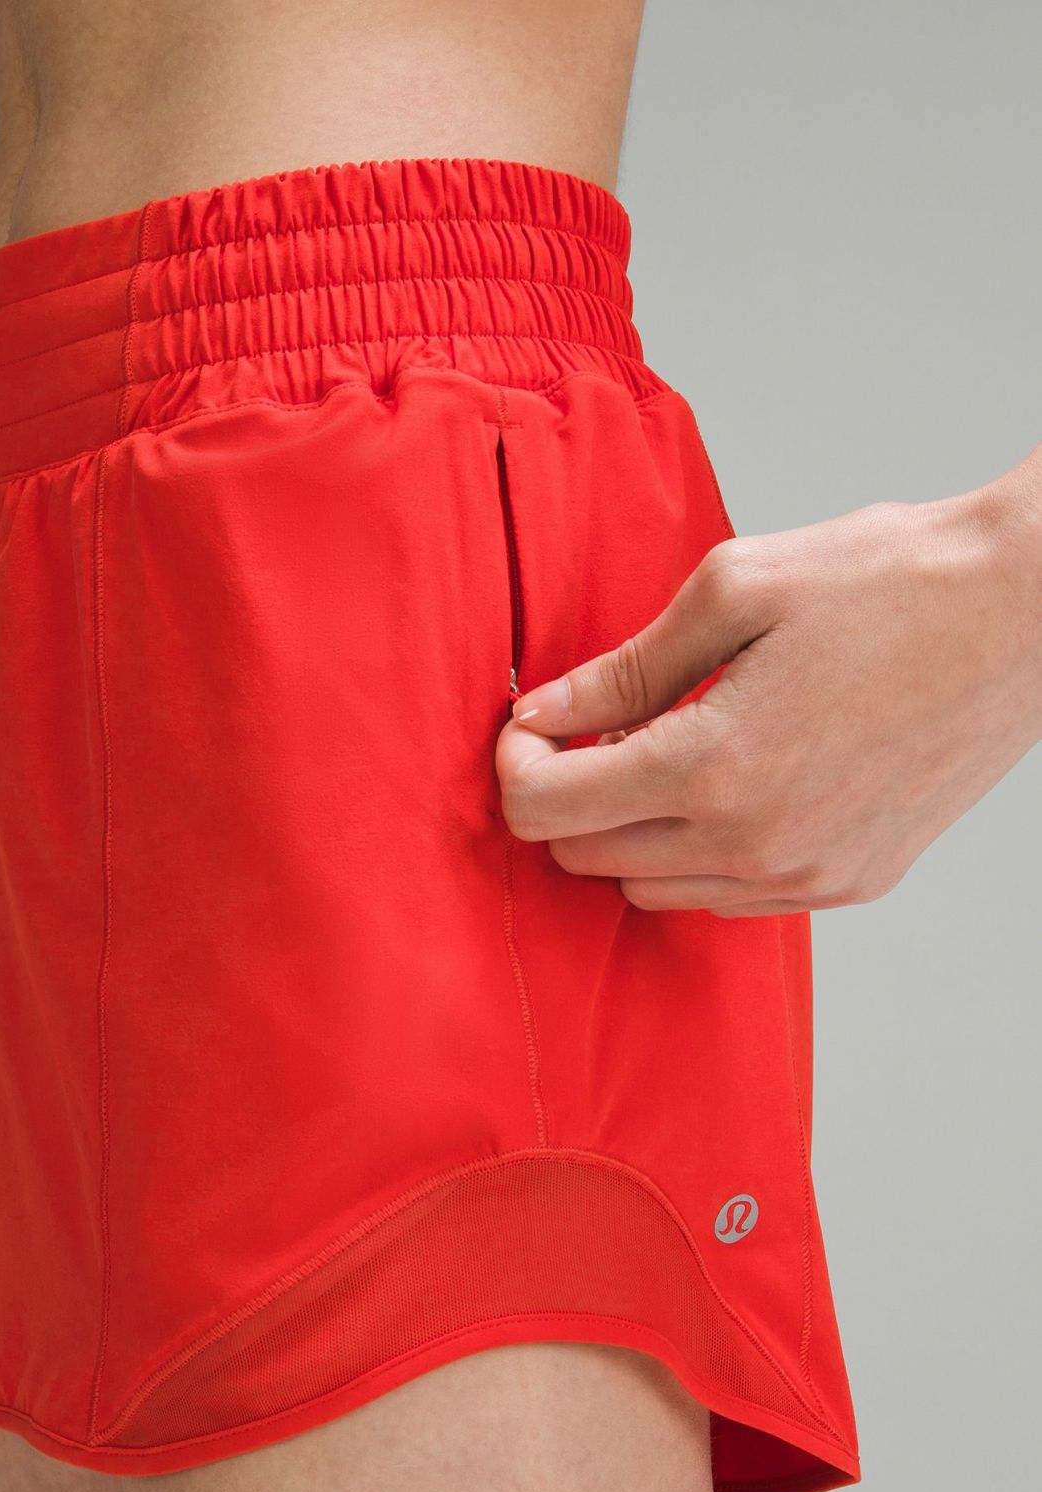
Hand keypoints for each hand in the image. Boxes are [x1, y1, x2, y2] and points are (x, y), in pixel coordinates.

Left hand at [495, 453, 1041, 916]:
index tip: (534, 724)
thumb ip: (622, 668)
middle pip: (586, 860)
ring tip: (666, 747)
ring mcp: (805, 877)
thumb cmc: (889, 580)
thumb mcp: (733, 589)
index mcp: (711, 767)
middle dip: (564, 797)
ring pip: (650, 890)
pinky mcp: (848, 884)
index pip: (545, 811)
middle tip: (592, 728)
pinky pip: (726, 897)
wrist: (1027, 612)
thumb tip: (542, 714)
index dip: (516, 766)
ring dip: (629, 830)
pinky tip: (729, 782)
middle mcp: (753, 844)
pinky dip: (698, 852)